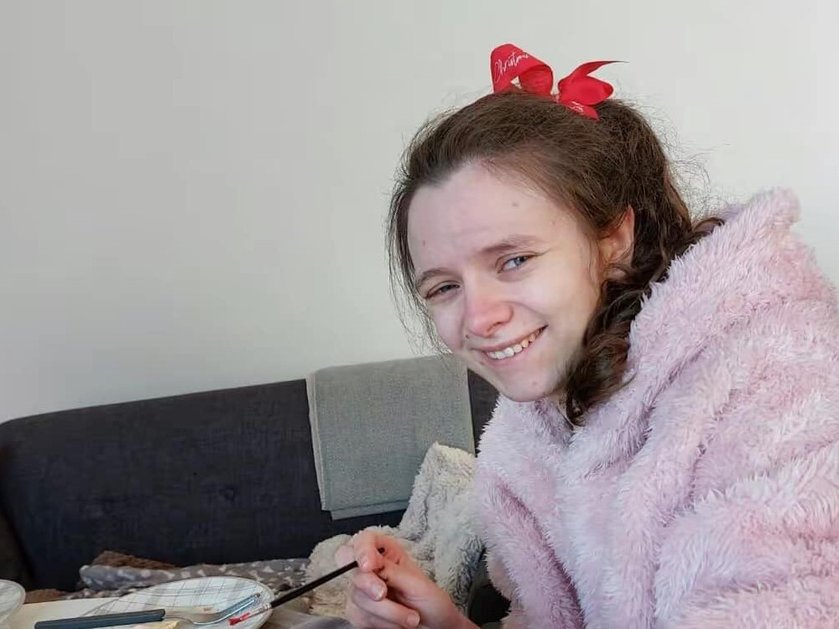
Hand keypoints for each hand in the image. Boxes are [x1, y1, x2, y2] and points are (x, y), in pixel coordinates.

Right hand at [335, 530, 472, 628]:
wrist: (435, 627)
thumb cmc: (430, 601)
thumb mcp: (417, 583)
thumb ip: (391, 571)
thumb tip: (368, 563)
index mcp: (386, 553)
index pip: (364, 540)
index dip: (361, 550)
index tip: (368, 565)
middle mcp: (371, 570)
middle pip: (351, 569)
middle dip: (366, 583)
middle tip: (383, 594)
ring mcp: (362, 592)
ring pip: (358, 597)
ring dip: (387, 612)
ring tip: (410, 618)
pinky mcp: (359, 613)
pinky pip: (360, 617)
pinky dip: (381, 624)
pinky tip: (396, 624)